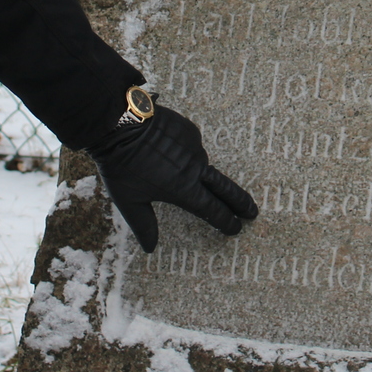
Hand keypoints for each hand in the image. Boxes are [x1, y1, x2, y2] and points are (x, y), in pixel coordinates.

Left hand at [86, 99, 257, 251]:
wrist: (119, 122)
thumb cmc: (121, 164)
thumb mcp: (129, 201)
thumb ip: (144, 226)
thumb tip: (150, 248)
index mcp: (183, 189)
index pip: (212, 211)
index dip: (226, 221)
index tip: (236, 228)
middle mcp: (195, 169)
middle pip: (225, 189)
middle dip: (240, 202)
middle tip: (252, 212)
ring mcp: (194, 147)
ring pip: (203, 165)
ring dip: (200, 174)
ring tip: (177, 173)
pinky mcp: (189, 129)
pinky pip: (192, 146)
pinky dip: (186, 154)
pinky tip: (170, 153)